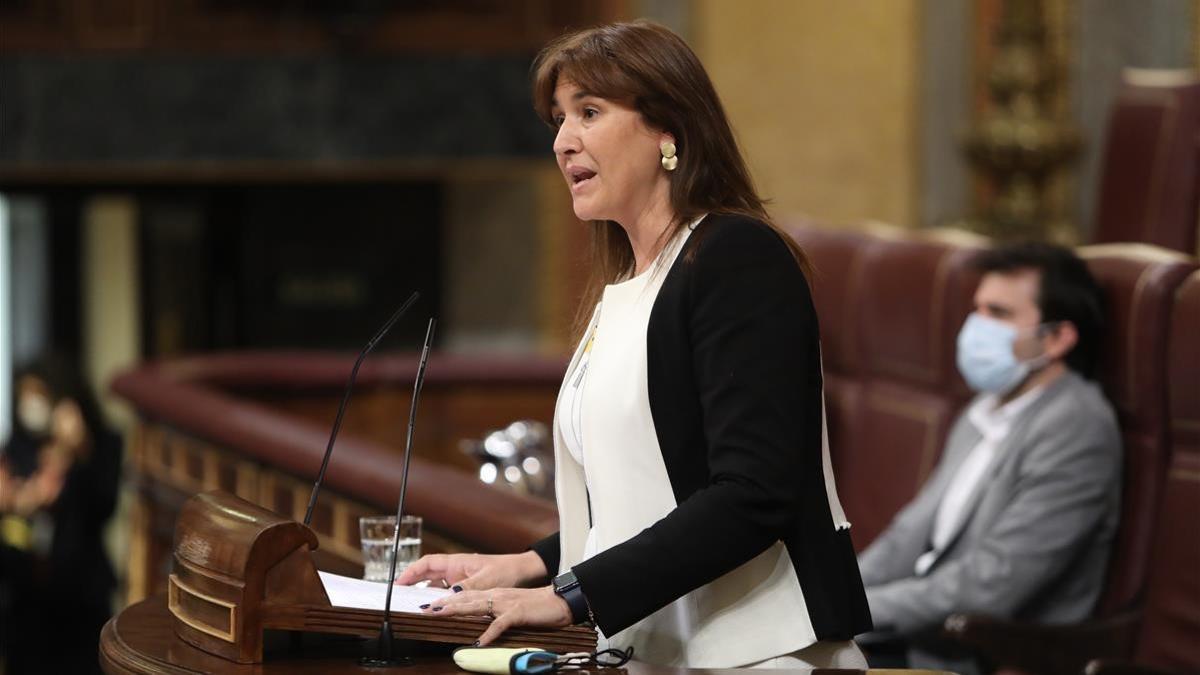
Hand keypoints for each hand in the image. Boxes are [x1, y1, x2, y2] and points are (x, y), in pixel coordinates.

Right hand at [394, 551, 546, 590]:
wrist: (522, 572)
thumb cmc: (506, 570)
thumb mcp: (485, 581)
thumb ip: (466, 589)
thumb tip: (446, 598)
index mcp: (457, 562)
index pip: (427, 563)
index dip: (411, 571)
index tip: (399, 582)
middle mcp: (456, 568)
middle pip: (427, 573)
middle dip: (412, 582)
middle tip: (400, 596)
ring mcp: (460, 577)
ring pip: (436, 584)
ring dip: (425, 592)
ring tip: (413, 604)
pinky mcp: (466, 586)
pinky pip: (447, 592)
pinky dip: (439, 598)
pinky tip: (435, 608)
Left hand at [423, 585, 571, 645]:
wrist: (558, 600)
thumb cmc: (536, 606)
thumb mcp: (510, 607)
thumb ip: (493, 613)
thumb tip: (478, 624)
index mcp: (494, 594)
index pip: (466, 595)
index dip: (447, 599)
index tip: (430, 605)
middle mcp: (496, 596)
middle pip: (465, 598)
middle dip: (444, 603)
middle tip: (425, 608)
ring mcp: (506, 603)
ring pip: (477, 606)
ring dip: (457, 610)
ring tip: (441, 614)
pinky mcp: (518, 613)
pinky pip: (500, 624)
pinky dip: (489, 632)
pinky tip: (480, 641)